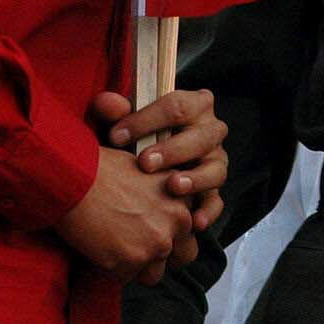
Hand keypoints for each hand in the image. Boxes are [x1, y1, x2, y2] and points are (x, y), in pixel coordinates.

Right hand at [55, 147, 195, 284]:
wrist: (76, 179)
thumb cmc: (104, 169)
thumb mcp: (148, 172)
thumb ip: (164, 195)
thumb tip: (159, 210)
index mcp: (184, 199)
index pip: (189, 229)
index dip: (170, 232)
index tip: (153, 230)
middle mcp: (177, 222)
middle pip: (183, 255)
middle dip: (164, 255)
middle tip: (140, 248)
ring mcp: (156, 244)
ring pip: (154, 273)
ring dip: (137, 266)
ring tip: (116, 248)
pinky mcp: (131, 262)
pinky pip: (126, 278)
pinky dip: (113, 270)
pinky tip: (100, 249)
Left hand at [90, 89, 227, 233]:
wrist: (144, 162)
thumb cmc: (135, 136)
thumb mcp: (122, 121)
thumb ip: (114, 112)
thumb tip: (106, 102)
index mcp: (193, 105)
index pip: (177, 106)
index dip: (147, 120)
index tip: (116, 136)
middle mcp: (210, 131)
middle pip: (202, 136)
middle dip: (174, 150)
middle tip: (145, 163)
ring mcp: (215, 161)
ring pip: (215, 169)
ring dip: (196, 178)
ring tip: (173, 186)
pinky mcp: (213, 189)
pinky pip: (217, 201)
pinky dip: (208, 211)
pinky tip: (195, 221)